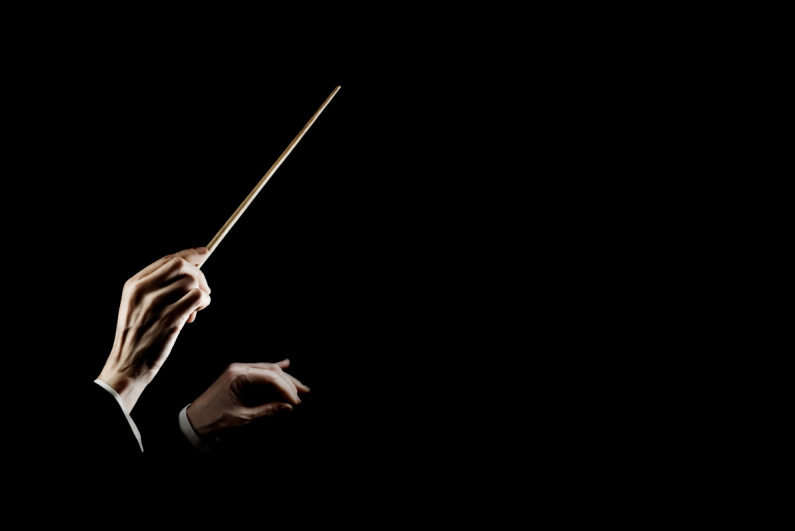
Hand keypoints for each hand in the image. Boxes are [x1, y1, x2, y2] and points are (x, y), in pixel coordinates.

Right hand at [98, 247, 211, 411]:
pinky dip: (203, 303)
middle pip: (181, 265)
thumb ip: (158, 286)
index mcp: (134, 284)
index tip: (204, 253)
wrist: (127, 364)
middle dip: (198, 275)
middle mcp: (142, 290)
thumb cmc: (138, 335)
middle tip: (202, 290)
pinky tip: (194, 314)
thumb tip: (190, 267)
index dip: (189, 255)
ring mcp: (155, 304)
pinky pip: (197, 298)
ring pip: (192, 282)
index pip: (167, 259)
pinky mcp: (169, 319)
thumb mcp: (137, 304)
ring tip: (193, 310)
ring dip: (201, 294)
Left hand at [186, 359, 309, 439]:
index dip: (286, 389)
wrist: (193, 421)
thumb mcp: (243, 417)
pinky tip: (286, 365)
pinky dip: (274, 371)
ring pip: (268, 370)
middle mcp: (239, 368)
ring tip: (301, 387)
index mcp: (238, 376)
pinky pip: (260, 371)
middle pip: (272, 371)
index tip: (296, 402)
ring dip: (285, 379)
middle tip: (303, 394)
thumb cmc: (214, 419)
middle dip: (289, 383)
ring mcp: (239, 371)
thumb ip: (267, 410)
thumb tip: (288, 407)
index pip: (271, 377)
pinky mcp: (238, 376)